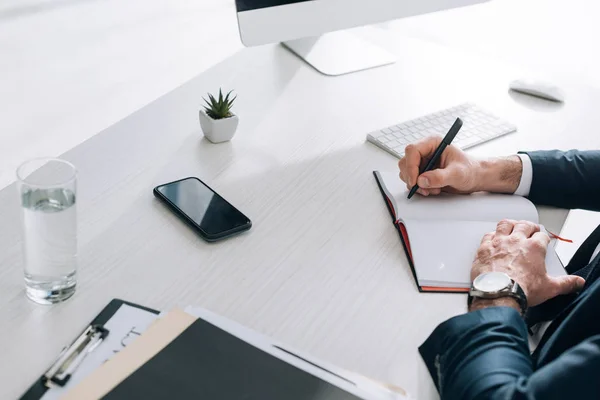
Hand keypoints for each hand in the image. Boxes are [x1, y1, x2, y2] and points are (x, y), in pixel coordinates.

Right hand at [398, 136, 522, 195]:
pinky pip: (411, 180)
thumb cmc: (470, 170)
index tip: (415, 181)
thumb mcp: (457, 173)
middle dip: (413, 178)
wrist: (474, 178)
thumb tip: (422, 180)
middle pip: (405, 162)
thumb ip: (440, 176)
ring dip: (416, 185)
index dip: (411, 166)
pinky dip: (419, 188)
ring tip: (433, 188)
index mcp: (433, 143)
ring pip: (405, 172)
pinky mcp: (421, 172)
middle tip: (424, 188)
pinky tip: (432, 189)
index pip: (412, 150)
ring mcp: (422, 162)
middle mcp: (425, 151)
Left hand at [471, 220, 584, 306]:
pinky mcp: (484, 248)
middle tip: (531, 229)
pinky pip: (488, 235)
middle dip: (529, 226)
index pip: (542, 236)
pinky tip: (493, 238)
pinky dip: (492, 235)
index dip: (544, 238)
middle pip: (524, 225)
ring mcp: (498, 243)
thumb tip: (576, 282)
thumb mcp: (549, 288)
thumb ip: (565, 283)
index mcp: (534, 247)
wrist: (498, 293)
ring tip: (512, 227)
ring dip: (510, 225)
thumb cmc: (521, 289)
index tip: (543, 240)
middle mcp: (515, 241)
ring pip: (504, 224)